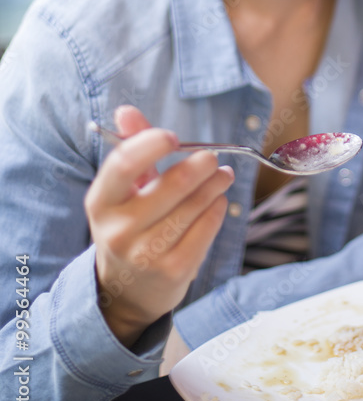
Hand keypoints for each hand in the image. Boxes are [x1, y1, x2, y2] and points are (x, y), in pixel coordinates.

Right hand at [84, 106, 233, 347]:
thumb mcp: (123, 190)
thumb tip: (126, 110)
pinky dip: (217, 210)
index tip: (173, 137)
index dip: (151, 144)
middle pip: (172, 185)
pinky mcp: (173, 270)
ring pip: (194, 206)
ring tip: (223, 175)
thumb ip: (130, 147)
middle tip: (213, 157)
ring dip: (215, 185)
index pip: (123, 164)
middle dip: (200, 165)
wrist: (128, 290)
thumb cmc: (130, 224)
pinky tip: (219, 201)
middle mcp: (118, 230)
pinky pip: (206, 229)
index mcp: (101, 202)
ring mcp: (146, 253)